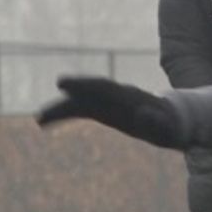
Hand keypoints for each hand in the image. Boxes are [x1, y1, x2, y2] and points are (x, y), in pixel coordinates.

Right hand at [36, 76, 184, 148]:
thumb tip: (144, 115)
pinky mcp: (102, 111)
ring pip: (80, 102)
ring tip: (39, 119)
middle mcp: (115, 96)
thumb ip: (157, 122)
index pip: (103, 87)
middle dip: (66, 97)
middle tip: (44, 108)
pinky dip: (63, 114)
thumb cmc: (171, 126)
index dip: (83, 85)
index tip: (63, 84)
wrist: (172, 120)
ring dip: (60, 109)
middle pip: (87, 92)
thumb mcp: (168, 127)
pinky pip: (79, 110)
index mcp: (129, 97)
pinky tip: (45, 122)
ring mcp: (107, 102)